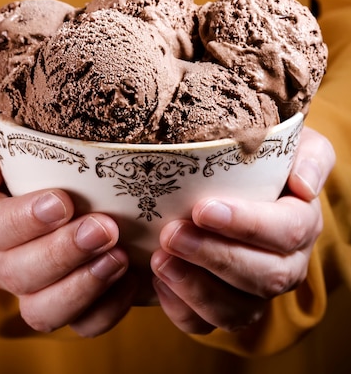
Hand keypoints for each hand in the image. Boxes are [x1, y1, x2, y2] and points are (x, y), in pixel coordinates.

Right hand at [0, 124, 138, 336]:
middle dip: (62, 252)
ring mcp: (39, 291)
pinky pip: (85, 325)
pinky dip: (108, 308)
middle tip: (103, 228)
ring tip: (117, 257)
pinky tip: (131, 277)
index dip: (24, 219)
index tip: (62, 202)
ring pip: (44, 311)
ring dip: (83, 286)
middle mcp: (6, 263)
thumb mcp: (9, 141)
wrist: (80, 190)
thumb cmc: (39, 162)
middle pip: (19, 272)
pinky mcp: (74, 308)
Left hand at [150, 126, 335, 334]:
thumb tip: (304, 186)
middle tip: (173, 233)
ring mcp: (254, 292)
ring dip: (195, 287)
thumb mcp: (292, 143)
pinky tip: (158, 280)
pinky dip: (179, 308)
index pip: (287, 231)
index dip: (247, 224)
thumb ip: (309, 156)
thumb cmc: (260, 157)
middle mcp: (286, 265)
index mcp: (302, 222)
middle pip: (263, 277)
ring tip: (160, 259)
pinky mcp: (223, 307)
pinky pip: (204, 324)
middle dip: (215, 257)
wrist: (235, 180)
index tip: (204, 209)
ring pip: (236, 310)